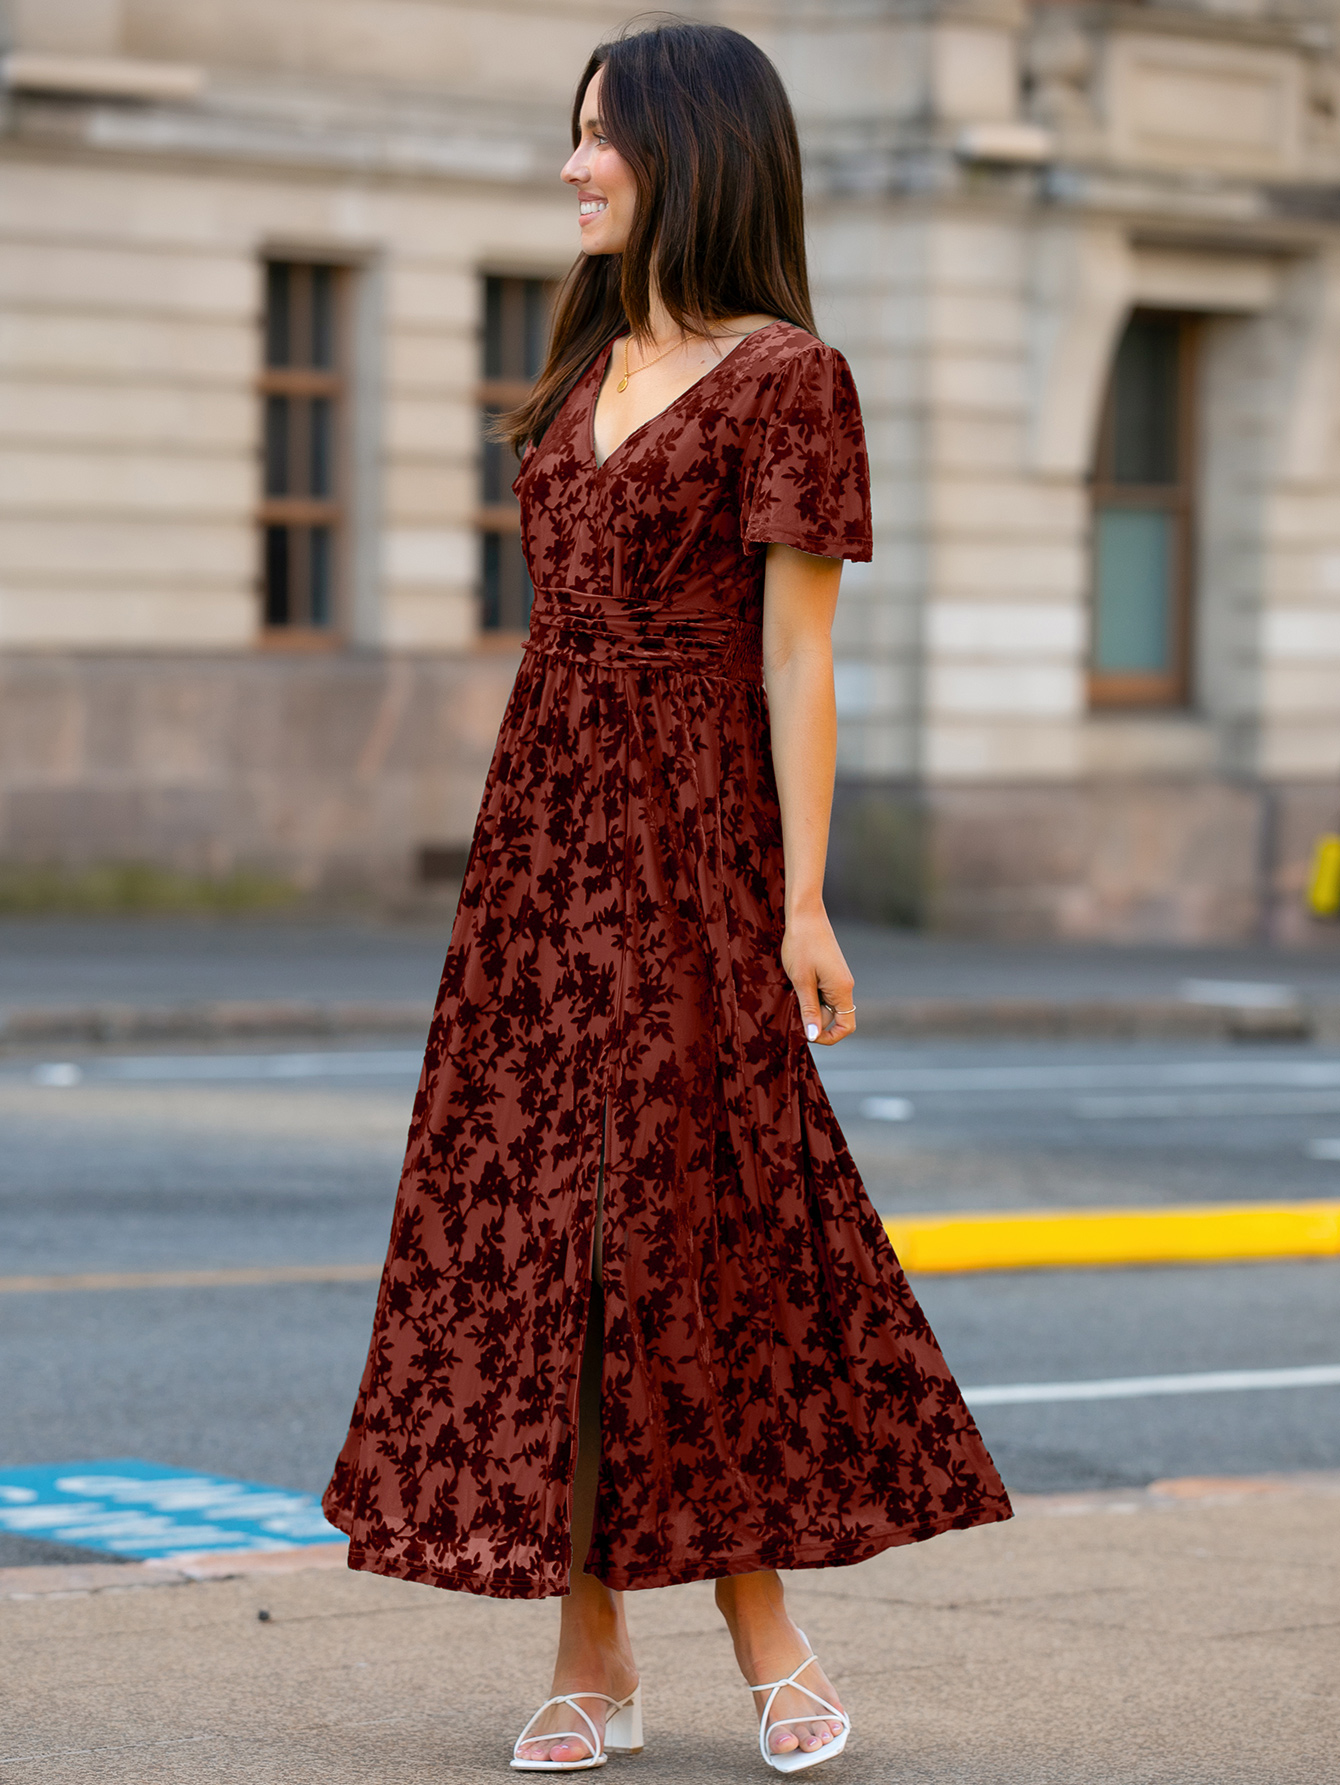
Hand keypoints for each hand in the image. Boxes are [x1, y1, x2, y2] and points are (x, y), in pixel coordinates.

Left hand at [781, 908, 855, 1046]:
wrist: (805, 914)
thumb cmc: (802, 945)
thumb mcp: (801, 981)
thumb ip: (809, 1010)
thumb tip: (813, 1036)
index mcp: (842, 990)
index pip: (846, 1026)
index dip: (828, 1037)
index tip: (807, 1034)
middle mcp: (845, 985)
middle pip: (835, 1017)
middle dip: (814, 1020)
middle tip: (791, 1011)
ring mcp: (839, 978)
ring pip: (828, 1005)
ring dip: (810, 1006)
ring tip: (792, 993)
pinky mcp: (831, 971)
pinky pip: (824, 992)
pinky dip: (811, 994)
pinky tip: (796, 984)